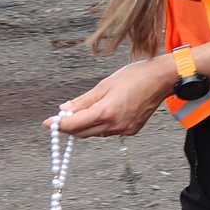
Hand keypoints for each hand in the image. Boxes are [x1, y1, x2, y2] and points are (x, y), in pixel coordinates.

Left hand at [57, 58, 174, 137]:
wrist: (161, 79)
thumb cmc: (135, 76)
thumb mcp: (104, 84)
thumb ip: (83, 100)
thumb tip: (64, 109)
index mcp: (106, 111)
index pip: (74, 124)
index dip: (59, 124)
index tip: (47, 123)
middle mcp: (115, 125)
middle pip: (82, 133)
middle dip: (70, 126)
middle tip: (60, 118)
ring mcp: (124, 130)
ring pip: (95, 133)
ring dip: (85, 126)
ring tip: (82, 112)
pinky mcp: (131, 131)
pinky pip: (108, 132)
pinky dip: (100, 125)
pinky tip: (103, 113)